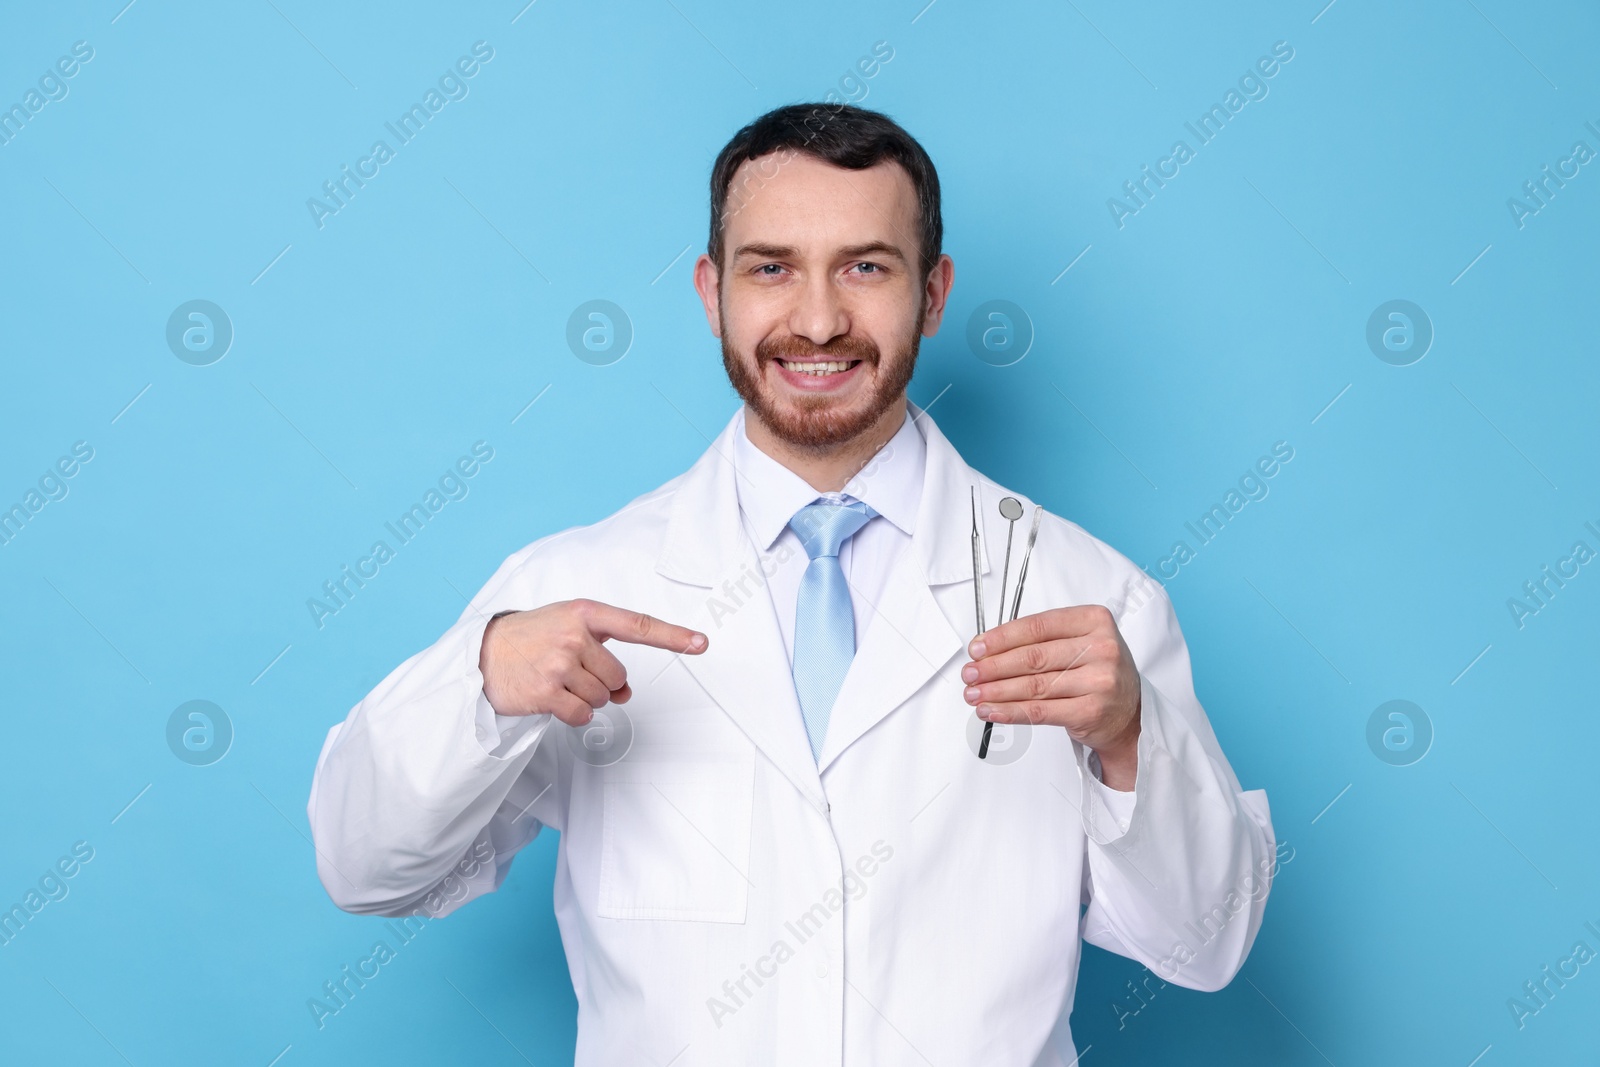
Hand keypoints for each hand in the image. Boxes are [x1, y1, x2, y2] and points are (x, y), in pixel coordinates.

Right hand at [479, 599, 707, 724]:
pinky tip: (553, 699)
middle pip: (619, 677)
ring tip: (557, 680)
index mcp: (586, 613)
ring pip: (603, 698)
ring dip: (585, 698)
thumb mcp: (570, 630)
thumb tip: (626, 694)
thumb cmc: (534, 638)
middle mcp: (575, 635)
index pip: (638, 625)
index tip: (701, 643)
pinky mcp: (546, 692)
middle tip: (572, 671)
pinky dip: (574, 714)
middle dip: (602, 682)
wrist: (485, 653)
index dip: (673, 636)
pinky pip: (583, 715)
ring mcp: (560, 664)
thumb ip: (603, 653)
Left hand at [961, 605, 1141, 788]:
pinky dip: (1011, 712)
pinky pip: (1041, 712)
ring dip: (996, 691)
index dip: (1002, 638)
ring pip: (1033, 686)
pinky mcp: (1091, 711)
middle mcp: (1101, 648)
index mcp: (1095, 621)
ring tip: (974, 694)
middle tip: (969, 673)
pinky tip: (992, 711)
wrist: (1131, 714)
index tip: (977, 648)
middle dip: (993, 666)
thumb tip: (989, 648)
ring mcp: (1099, 681)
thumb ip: (1044, 639)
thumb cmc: (1098, 673)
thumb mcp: (1082, 642)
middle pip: (1033, 657)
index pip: (1038, 626)